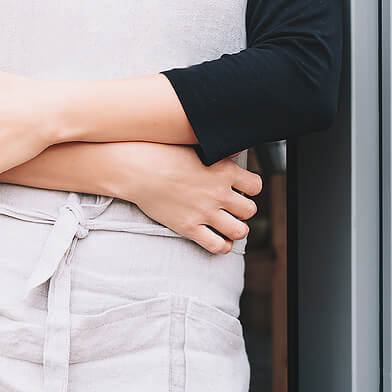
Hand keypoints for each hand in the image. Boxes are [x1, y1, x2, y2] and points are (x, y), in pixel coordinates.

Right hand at [112, 142, 261, 254]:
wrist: (135, 168)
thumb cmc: (161, 152)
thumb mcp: (194, 145)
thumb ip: (219, 152)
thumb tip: (235, 153)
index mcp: (222, 170)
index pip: (256, 185)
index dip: (250, 188)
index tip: (240, 188)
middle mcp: (218, 192)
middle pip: (250, 210)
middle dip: (243, 209)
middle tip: (231, 206)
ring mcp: (204, 212)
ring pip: (240, 231)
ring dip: (236, 228)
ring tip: (226, 223)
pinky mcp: (189, 227)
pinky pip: (217, 246)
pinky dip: (221, 245)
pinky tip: (216, 237)